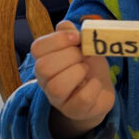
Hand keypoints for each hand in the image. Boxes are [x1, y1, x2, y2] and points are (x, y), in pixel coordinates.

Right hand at [30, 20, 114, 138]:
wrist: (101, 90)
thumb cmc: (88, 64)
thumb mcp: (81, 44)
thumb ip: (71, 33)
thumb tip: (66, 27)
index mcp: (44, 59)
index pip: (37, 47)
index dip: (58, 40)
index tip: (77, 38)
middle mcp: (45, 81)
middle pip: (44, 67)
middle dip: (70, 56)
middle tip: (83, 56)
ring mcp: (57, 98)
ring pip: (57, 86)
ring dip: (78, 72)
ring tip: (86, 70)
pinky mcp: (74, 110)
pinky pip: (81, 98)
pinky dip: (92, 86)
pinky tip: (94, 83)